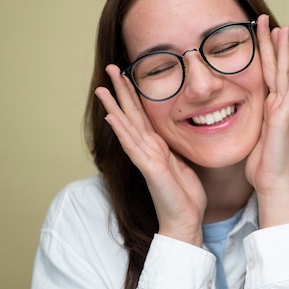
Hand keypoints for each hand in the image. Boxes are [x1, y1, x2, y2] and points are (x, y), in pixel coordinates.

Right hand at [95, 65, 205, 245]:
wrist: (186, 221)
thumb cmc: (185, 195)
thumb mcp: (183, 162)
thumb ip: (174, 147)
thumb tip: (177, 130)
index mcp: (157, 146)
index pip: (142, 115)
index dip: (133, 94)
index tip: (127, 73)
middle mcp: (148, 150)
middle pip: (131, 115)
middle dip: (121, 92)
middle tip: (110, 68)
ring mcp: (146, 159)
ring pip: (127, 128)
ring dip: (115, 107)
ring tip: (102, 88)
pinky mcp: (150, 170)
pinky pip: (134, 147)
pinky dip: (123, 131)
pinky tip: (113, 118)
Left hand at [244, 14, 288, 227]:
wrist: (273, 184)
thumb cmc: (261, 166)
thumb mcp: (250, 138)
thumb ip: (248, 122)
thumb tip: (231, 115)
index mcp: (267, 108)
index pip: (263, 74)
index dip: (261, 54)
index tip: (256, 34)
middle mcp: (277, 105)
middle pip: (274, 67)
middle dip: (271, 44)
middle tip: (269, 20)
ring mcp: (283, 110)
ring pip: (283, 74)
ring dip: (283, 50)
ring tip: (283, 28)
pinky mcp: (284, 118)